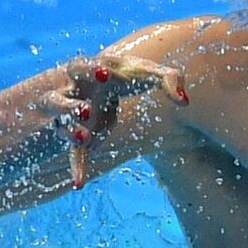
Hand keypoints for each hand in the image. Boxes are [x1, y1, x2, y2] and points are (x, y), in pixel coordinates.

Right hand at [47, 55, 187, 189]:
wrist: (98, 89)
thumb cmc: (125, 77)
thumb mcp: (147, 74)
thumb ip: (170, 79)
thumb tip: (184, 102)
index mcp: (97, 69)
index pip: (92, 64)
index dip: (95, 69)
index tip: (106, 75)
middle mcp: (79, 87)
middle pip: (71, 79)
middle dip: (79, 87)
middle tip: (89, 103)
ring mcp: (73, 110)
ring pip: (62, 115)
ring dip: (72, 126)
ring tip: (84, 139)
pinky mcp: (75, 134)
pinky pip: (73, 151)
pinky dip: (78, 166)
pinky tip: (79, 183)